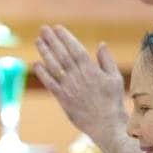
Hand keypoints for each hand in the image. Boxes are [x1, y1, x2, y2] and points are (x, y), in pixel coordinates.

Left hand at [32, 25, 126, 141]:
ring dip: (45, 52)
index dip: (65, 37)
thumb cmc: (113, 100)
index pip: (75, 49)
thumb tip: (101, 44)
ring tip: (37, 40)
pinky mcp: (62, 99)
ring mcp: (69, 88)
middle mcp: (78, 76)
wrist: (106, 124)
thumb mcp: (115, 78)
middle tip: (43, 29)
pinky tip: (36, 64)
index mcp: (91, 70)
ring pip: (54, 66)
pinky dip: (43, 73)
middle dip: (52, 40)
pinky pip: (50, 84)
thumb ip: (107, 60)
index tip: (57, 27)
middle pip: (62, 54)